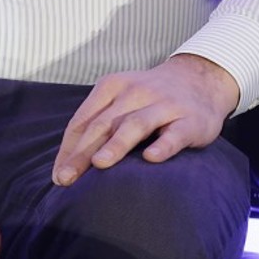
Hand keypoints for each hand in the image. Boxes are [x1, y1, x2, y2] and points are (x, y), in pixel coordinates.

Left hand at [52, 54, 239, 185]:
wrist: (200, 79)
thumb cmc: (148, 100)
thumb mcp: (119, 101)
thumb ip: (97, 124)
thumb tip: (67, 164)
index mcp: (111, 87)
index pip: (83, 121)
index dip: (68, 149)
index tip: (58, 176)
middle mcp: (135, 93)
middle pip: (103, 125)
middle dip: (82, 153)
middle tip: (67, 179)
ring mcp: (164, 105)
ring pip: (135, 125)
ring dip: (116, 145)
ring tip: (100, 164)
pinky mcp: (190, 120)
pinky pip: (175, 134)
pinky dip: (163, 145)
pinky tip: (151, 158)